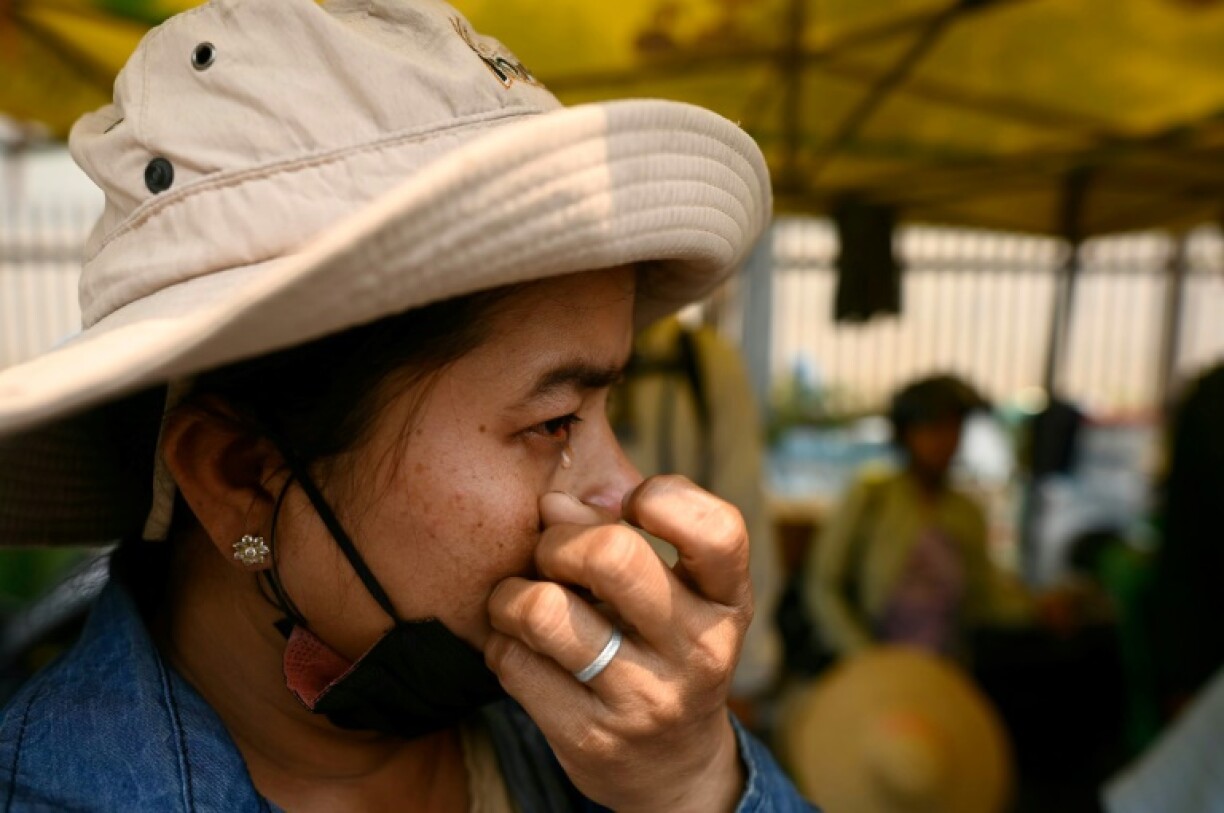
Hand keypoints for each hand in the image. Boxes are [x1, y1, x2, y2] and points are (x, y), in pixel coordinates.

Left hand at [484, 475, 752, 811]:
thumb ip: (620, 533)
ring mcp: (645, 699)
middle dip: (560, 541)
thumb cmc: (666, 650)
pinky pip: (513, 661)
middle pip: (611, 554)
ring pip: (544, 609)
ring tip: (520, 601)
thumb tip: (552, 502)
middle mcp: (698, 651)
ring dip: (513, 594)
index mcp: (728, 602)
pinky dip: (501, 642)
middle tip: (553, 556)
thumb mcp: (677, 593)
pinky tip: (521, 646)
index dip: (663, 496)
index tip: (631, 507)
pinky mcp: (590, 737)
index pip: (717, 529)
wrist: (674, 770)